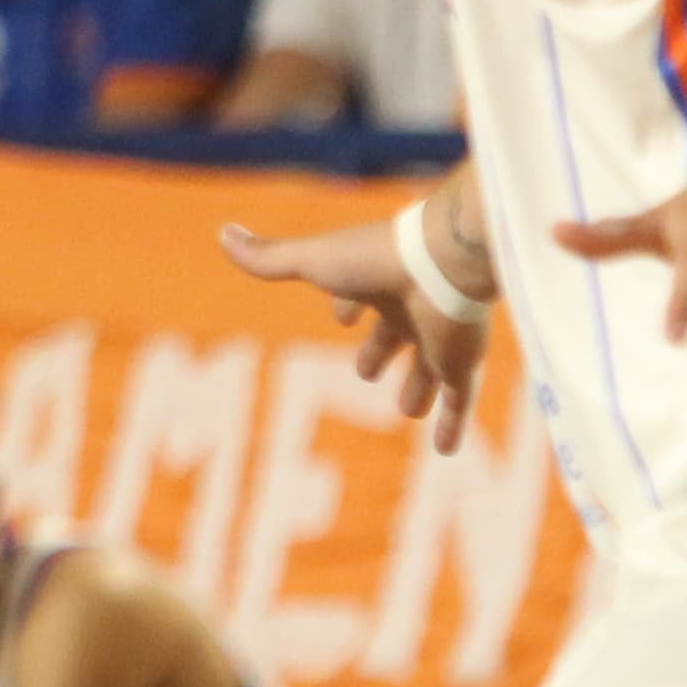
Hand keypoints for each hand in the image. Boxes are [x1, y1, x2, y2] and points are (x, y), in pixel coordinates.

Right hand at [221, 210, 492, 451]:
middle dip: (382, 349)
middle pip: (395, 333)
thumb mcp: (313, 263)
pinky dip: (453, 425)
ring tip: (410, 410)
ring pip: (429, 368)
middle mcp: (411, 307)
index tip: (344, 317)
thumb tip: (225, 234)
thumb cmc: (377, 260)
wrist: (445, 262)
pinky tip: (445, 452)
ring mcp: (440, 336)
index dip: (348, 306)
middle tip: (368, 371)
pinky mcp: (461, 361)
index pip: (359, 296)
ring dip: (420, 388)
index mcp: (376, 281)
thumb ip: (270, 258)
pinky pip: (459, 399)